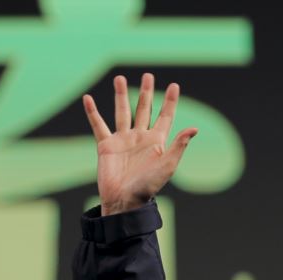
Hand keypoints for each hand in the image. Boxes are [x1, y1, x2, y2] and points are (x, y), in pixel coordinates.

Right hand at [82, 73, 197, 215]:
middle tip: (147, 75)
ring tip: (120, 78)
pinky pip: (99, 125)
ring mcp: (123, 140)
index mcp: (157, 141)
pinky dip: (93, 112)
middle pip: (143, 109)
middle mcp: (140, 138)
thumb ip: (179, 145)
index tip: (174, 85)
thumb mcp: (167, 165)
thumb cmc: (148, 187)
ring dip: (121, 95)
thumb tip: (194, 128)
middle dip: (146, 92)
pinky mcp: (106, 146)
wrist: (124, 201)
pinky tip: (88, 99)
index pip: (165, 116)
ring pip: (122, 112)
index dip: (169, 101)